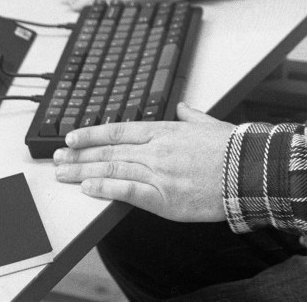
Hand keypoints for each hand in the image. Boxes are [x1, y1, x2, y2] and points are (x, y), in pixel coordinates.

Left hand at [53, 103, 232, 221]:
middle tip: (58, 156)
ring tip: (63, 172)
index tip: (72, 136)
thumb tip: (183, 107)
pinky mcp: (163, 198)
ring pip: (111, 170)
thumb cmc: (232, 148)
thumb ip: (192, 116)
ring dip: (83, 172)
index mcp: (167, 130)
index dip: (92, 133)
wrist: (248, 171)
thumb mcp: (210, 123)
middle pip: (109, 150)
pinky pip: (126, 192)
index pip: (119, 130)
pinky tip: (87, 188)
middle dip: (79, 154)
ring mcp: (158, 174)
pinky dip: (104, 189)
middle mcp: (157, 150)